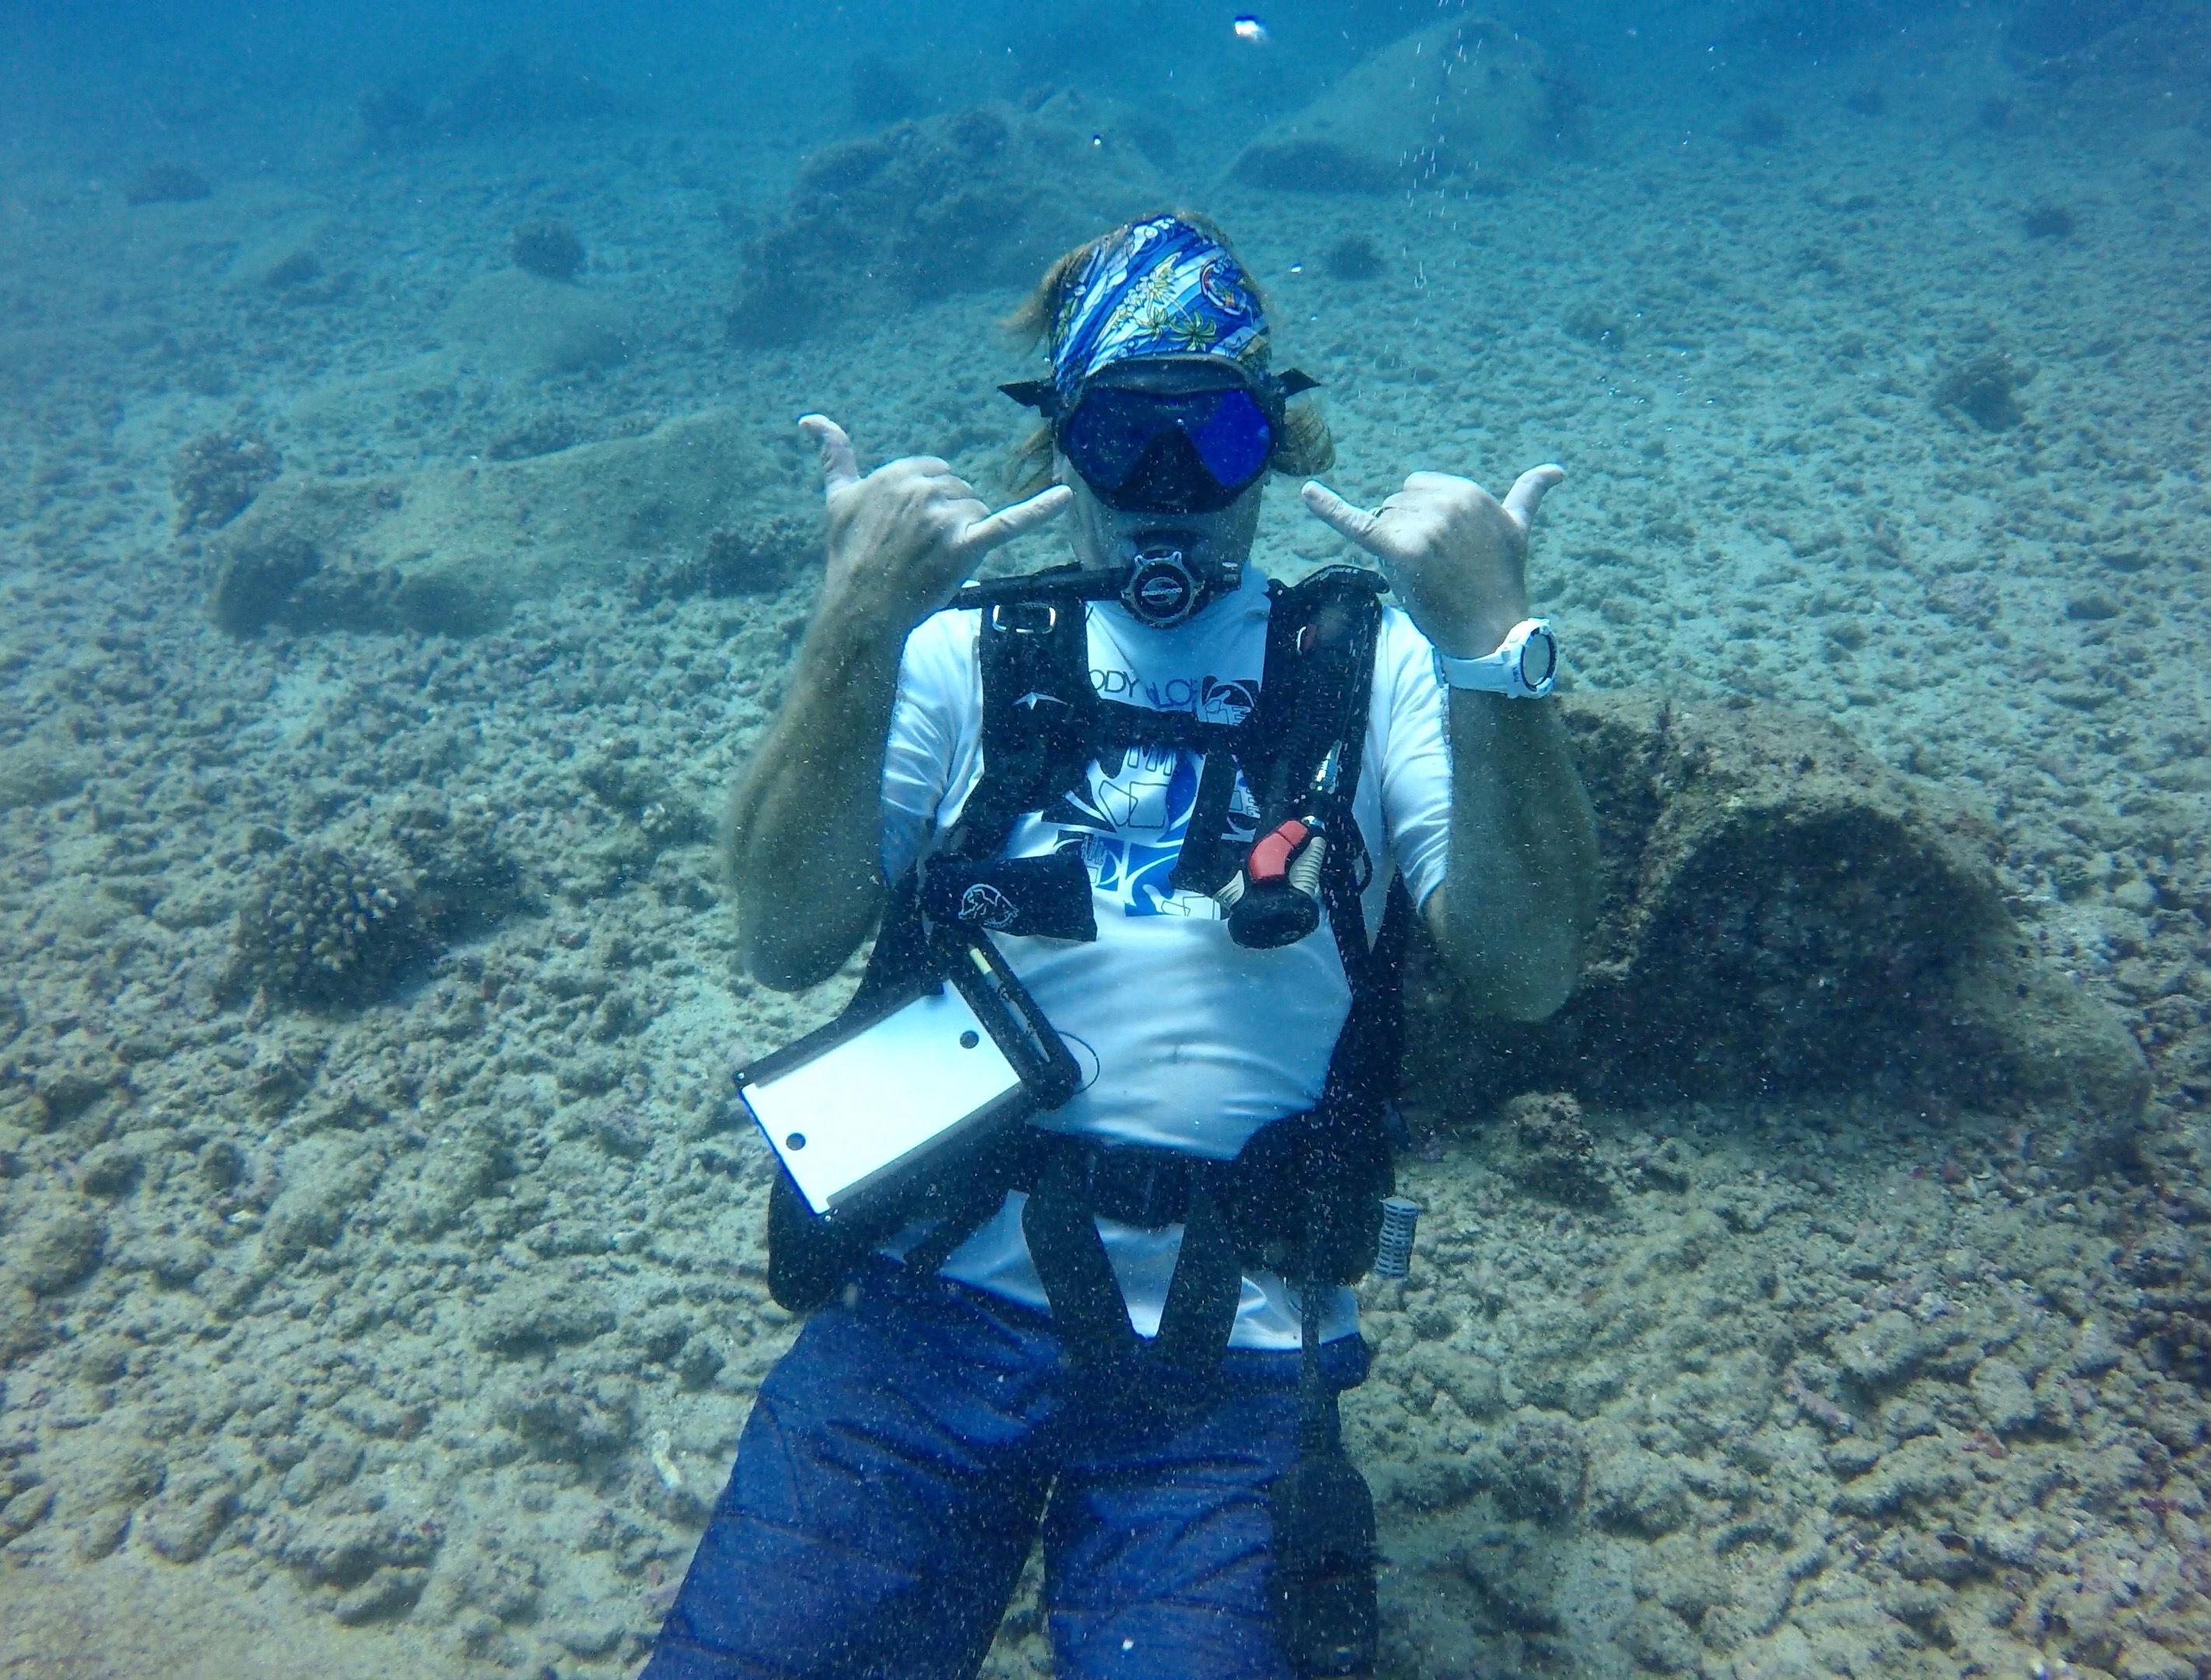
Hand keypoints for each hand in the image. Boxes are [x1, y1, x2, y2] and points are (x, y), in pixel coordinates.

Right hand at [800, 414, 1072, 633]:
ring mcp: (946, 518)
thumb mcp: (838, 499)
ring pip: (978, 512)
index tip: (909, 527)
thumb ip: (834, 455)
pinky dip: (1040, 510)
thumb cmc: (849, 555)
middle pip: (960, 491)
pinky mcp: (968, 546)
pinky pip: (1010, 523)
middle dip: (947, 518)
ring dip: (965, 535)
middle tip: (919, 550)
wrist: (861, 607)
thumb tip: (809, 419)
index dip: (929, 501)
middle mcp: (923, 489)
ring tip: (934, 560)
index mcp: (899, 473)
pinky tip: (1065, 496)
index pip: (936, 471)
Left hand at [1301, 466, 1563, 656]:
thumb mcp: (1517, 530)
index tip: (1443, 550)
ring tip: (1424, 575)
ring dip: (1392, 549)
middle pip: (1394, 504)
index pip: (1415, 488)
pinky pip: (1356, 524)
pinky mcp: (1400, 549)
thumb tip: (1557, 469)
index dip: (1419, 520)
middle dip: (1404, 533)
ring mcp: (1423, 524)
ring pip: (1380, 522)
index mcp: (1467, 491)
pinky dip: (1327, 508)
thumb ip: (1528, 495)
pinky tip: (1306, 492)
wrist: (1492, 631)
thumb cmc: (1500, 582)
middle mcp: (1446, 501)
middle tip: (1435, 568)